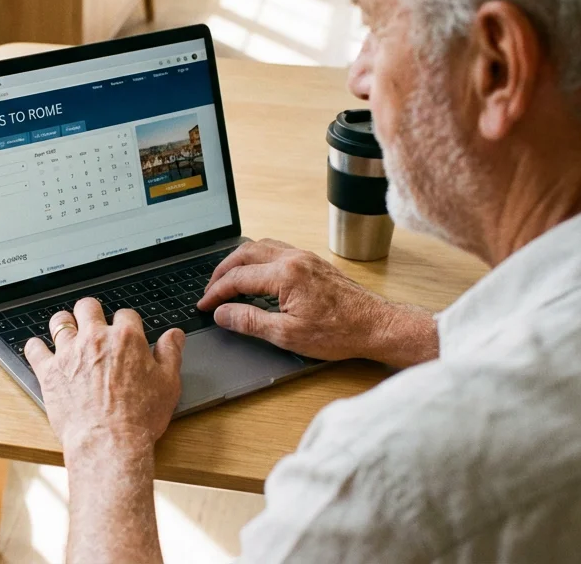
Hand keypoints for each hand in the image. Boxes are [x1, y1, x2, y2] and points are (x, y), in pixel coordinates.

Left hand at [24, 298, 184, 452]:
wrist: (109, 443)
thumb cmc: (139, 417)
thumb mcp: (168, 384)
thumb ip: (170, 353)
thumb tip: (174, 335)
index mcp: (126, 339)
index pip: (125, 315)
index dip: (126, 323)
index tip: (125, 333)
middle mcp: (95, 339)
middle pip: (88, 307)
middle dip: (92, 313)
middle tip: (93, 324)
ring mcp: (69, 353)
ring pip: (60, 321)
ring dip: (64, 323)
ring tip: (68, 332)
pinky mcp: (49, 372)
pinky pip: (34, 348)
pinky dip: (36, 347)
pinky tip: (40, 350)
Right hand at [196, 239, 437, 367]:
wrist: (377, 325)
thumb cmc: (339, 332)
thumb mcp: (287, 335)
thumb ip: (249, 321)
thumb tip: (222, 313)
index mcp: (285, 274)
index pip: (238, 278)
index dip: (215, 292)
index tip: (204, 305)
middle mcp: (294, 258)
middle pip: (245, 253)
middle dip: (222, 271)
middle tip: (210, 290)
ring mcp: (305, 257)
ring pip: (261, 246)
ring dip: (239, 260)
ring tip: (227, 278)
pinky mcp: (313, 261)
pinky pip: (277, 249)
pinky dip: (258, 257)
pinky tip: (256, 272)